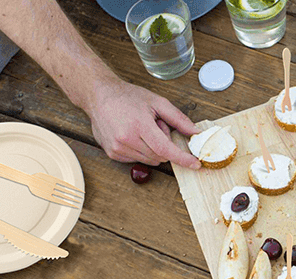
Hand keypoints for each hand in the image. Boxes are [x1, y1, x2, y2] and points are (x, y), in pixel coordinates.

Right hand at [86, 77, 200, 167]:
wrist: (99, 96)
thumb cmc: (128, 97)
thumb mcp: (157, 102)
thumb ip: (178, 118)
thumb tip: (195, 133)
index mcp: (139, 125)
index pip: (166, 149)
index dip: (183, 158)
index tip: (196, 164)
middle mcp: (126, 139)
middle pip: (160, 156)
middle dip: (165, 144)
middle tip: (156, 125)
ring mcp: (118, 148)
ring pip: (150, 160)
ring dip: (153, 149)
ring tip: (142, 129)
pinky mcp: (112, 154)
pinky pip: (137, 160)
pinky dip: (142, 151)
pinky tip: (133, 135)